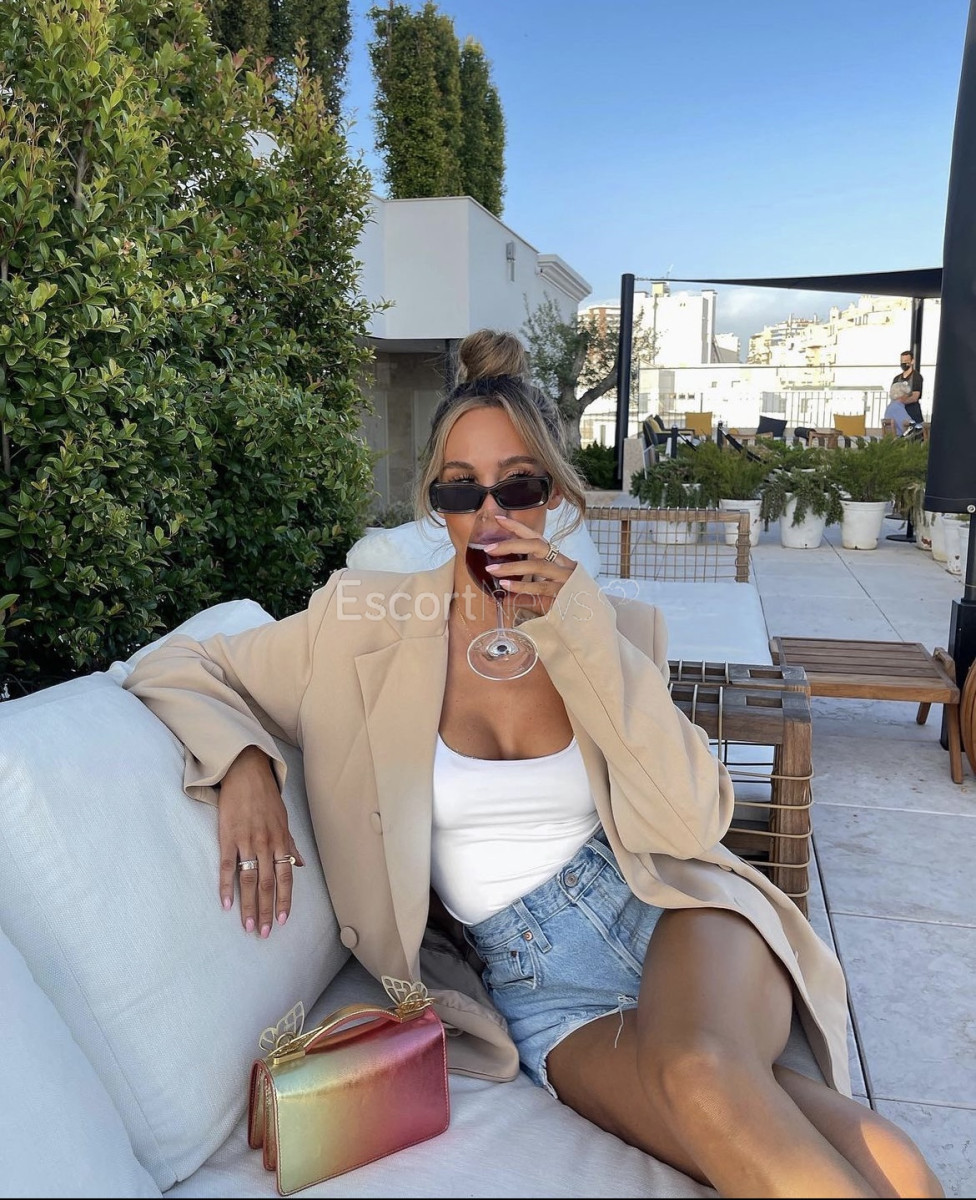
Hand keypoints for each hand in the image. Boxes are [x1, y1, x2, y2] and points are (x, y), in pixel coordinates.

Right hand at [217, 745, 303, 936]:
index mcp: (280, 841)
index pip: (286, 877)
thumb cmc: (266, 798)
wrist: (247, 773)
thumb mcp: (283, 820)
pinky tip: (225, 904)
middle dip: (267, 910)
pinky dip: (226, 886)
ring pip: (250, 880)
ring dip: (249, 905)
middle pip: (268, 884)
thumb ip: (290, 845)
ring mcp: (247, 841)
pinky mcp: (228, 836)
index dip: (285, 900)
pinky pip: (227, 866)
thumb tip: (301, 864)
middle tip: (264, 933)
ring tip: (249, 926)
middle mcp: (266, 844)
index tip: (283, 921)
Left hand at [486, 513, 576, 614]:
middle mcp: (561, 563)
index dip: (517, 527)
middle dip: (512, 544)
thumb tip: (502, 593)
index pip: (536, 537)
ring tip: (492, 569)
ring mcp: (564, 577)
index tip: (498, 519)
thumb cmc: (567, 599)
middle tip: (489, 547)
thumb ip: (525, 591)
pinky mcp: (564, 592)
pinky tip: (507, 585)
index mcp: (556, 557)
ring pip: (537, 566)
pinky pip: (540, 587)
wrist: (593, 612)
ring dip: (512, 567)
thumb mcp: (545, 591)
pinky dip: (522, 586)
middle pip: (536, 545)